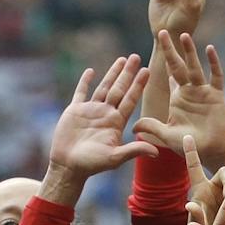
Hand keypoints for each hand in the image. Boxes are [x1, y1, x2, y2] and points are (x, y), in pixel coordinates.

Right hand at [44, 55, 154, 194]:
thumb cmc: (91, 165)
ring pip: (104, 87)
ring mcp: (90, 111)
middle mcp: (105, 114)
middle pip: (119, 89)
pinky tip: (90, 71)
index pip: (130, 99)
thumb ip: (134, 150)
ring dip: (112, 73)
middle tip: (137, 57)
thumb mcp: (115, 157)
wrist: (68, 166)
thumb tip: (157, 152)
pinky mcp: (75, 111)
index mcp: (116, 122)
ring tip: (122, 59)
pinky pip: (81, 93)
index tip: (147, 71)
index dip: (138, 85)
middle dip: (128, 73)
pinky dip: (84, 82)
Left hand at [134, 32, 224, 168]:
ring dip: (190, 52)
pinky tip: (209, 49)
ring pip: (195, 67)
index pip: (166, 77)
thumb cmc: (188, 144)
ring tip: (184, 36)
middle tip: (162, 33)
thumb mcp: (166, 135)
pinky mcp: (217, 95)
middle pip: (178, 66)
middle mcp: (189, 91)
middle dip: (171, 50)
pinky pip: (216, 76)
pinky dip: (213, 63)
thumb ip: (151, 128)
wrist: (209, 151)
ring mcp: (203, 92)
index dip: (159, 64)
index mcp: (176, 99)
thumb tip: (132, 126)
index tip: (151, 50)